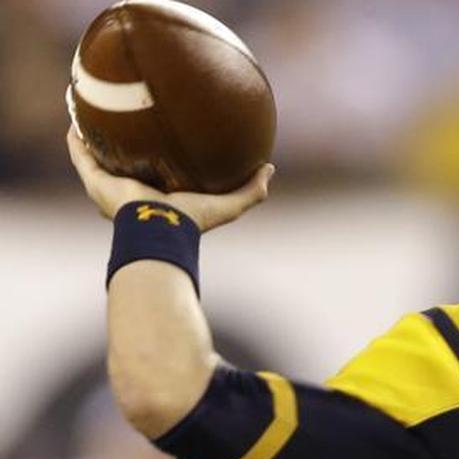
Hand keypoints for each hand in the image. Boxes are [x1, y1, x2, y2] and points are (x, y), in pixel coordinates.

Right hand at [66, 125, 274, 231]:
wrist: (160, 229)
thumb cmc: (193, 221)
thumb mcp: (230, 205)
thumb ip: (251, 190)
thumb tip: (269, 168)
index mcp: (161, 199)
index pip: (160, 178)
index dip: (161, 162)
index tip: (165, 143)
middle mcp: (133, 194)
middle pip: (126, 167)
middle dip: (126, 149)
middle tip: (128, 125)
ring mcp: (111, 189)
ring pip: (99, 160)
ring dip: (95, 140)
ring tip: (94, 115)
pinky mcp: (95, 182)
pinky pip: (81, 156)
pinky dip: (76, 139)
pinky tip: (75, 119)